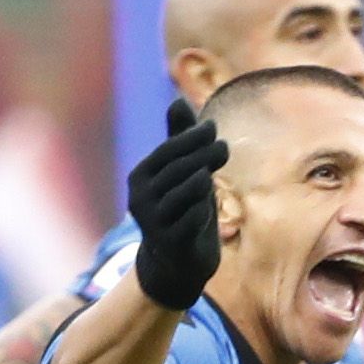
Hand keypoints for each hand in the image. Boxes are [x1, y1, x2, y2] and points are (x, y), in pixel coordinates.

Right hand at [128, 100, 227, 312]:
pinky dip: (204, 212)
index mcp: (139, 177)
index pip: (170, 149)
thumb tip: (178, 101)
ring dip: (205, 183)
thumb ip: (179, 140)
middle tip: (224, 149)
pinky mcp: (169, 241)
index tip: (214, 129)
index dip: (194, 136)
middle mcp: (140, 198)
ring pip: (191, 188)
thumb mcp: (181, 172)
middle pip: (182, 166)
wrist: (176, 262)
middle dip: (207, 154)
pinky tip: (203, 215)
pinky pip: (196, 215)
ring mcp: (153, 221)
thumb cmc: (182, 208)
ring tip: (208, 183)